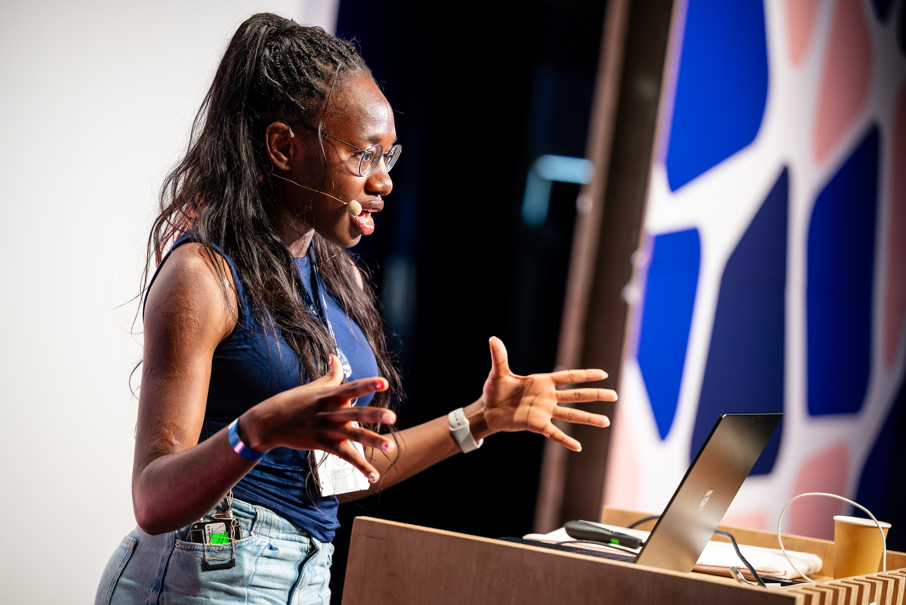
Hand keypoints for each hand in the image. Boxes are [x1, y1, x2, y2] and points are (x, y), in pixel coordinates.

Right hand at [242, 355, 396, 482]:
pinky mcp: (324, 445)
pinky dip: (360, 467)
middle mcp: (331, 412)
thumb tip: (335, 356)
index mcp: (330, 395)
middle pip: (356, 413)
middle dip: (375, 415)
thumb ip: (331, 374)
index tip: (385, 383)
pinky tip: (374, 476)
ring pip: (354, 435)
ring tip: (391, 447)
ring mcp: (328, 430)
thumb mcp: (313, 386)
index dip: (369, 385)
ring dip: (373, 441)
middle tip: (393, 417)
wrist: (269, 423)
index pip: (353, 387)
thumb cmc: (293, 401)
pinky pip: (346, 457)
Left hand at [480, 337, 615, 450]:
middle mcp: (548, 397)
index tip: (604, 374)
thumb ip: (499, 357)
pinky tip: (578, 447)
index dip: (586, 375)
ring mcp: (544, 412)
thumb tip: (493, 339)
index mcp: (542, 382)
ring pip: (571, 414)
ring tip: (607, 422)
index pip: (569, 377)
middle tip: (615, 396)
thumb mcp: (498, 373)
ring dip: (588, 418)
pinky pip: (554, 433)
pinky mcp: (537, 425)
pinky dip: (566, 440)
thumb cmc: (495, 390)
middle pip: (577, 395)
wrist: (487, 410)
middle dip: (596, 394)